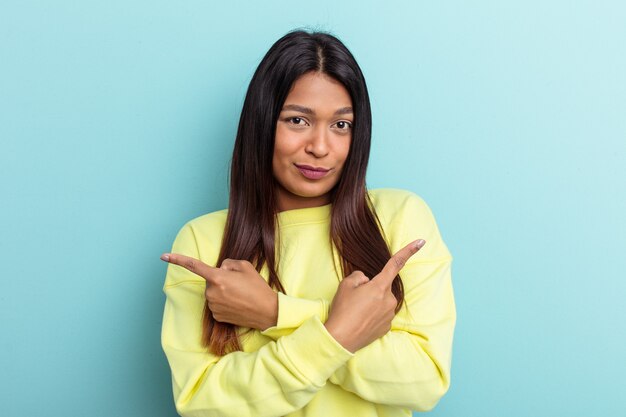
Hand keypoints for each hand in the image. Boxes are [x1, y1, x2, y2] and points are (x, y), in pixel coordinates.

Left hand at [160, 254, 277, 329]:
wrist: (267, 312)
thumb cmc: (257, 287)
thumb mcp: (245, 266)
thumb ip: (228, 263)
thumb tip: (220, 269)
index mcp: (217, 278)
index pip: (194, 266)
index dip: (177, 259)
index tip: (163, 256)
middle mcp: (211, 293)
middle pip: (210, 280)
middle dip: (221, 279)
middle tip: (239, 284)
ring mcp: (213, 306)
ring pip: (213, 293)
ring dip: (223, 291)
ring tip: (240, 295)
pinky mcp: (217, 317)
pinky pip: (216, 304)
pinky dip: (225, 302)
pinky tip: (237, 304)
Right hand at [324, 239, 424, 352]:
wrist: (340, 339)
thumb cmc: (343, 310)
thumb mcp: (346, 285)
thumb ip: (359, 276)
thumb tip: (367, 281)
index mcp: (380, 286)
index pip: (396, 264)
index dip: (409, 251)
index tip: (421, 241)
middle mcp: (389, 300)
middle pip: (382, 287)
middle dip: (371, 289)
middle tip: (355, 300)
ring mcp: (389, 315)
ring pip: (382, 301)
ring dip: (372, 303)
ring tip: (356, 312)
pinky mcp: (387, 327)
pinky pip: (381, 315)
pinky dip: (372, 315)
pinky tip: (361, 321)